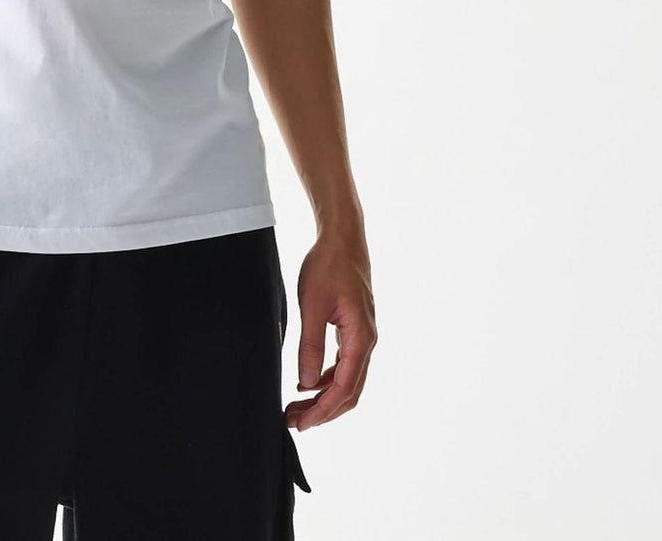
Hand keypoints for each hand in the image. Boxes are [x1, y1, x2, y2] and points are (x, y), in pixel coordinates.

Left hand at [284, 226, 375, 430]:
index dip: (322, 410)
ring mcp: (362, 336)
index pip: (344, 388)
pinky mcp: (354, 329)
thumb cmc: (328, 266)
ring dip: (324, 397)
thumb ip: (310, 346)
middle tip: (294, 421)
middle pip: (349, 391)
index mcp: (360, 338)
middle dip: (323, 411)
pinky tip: (307, 383)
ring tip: (297, 407)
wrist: (342, 239)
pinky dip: (327, 378)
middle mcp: (366, 341)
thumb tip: (306, 384)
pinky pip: (344, 364)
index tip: (301, 423)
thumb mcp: (313, 306)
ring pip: (347, 379)